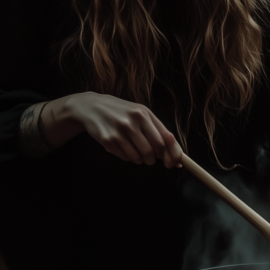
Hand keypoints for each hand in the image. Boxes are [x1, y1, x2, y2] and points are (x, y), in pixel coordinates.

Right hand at [67, 92, 182, 167]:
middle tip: (149, 157)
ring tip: (134, 150)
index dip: (172, 154)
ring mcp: (120, 131)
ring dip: (140, 159)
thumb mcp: (140, 113)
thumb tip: (178, 157)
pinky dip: (127, 157)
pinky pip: (125, 158)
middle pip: (152, 151)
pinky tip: (122, 147)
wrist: (91, 106)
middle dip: (153, 159)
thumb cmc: (121, 111)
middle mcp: (133, 121)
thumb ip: (158, 131)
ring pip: (139, 157)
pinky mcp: (108, 140)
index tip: (174, 163)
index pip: (165, 139)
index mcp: (144, 113)